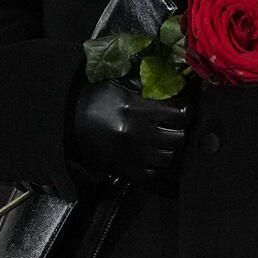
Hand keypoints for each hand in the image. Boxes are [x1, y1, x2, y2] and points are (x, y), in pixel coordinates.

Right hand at [69, 76, 186, 179]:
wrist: (71, 122)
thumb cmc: (97, 99)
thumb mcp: (120, 84)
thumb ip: (148, 85)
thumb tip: (176, 83)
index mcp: (136, 108)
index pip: (180, 113)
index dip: (186, 110)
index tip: (183, 108)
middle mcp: (136, 133)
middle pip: (178, 137)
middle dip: (181, 130)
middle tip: (177, 125)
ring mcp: (133, 155)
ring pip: (170, 158)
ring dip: (172, 149)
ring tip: (168, 140)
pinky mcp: (128, 171)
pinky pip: (155, 174)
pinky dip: (160, 167)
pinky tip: (158, 156)